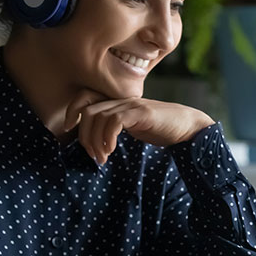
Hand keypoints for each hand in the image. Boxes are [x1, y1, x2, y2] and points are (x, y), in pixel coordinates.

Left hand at [62, 88, 215, 164]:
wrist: (187, 126)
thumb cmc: (159, 128)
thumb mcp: (132, 126)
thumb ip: (114, 127)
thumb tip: (95, 142)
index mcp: (117, 102)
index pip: (85, 97)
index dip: (72, 110)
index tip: (69, 129)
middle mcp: (122, 100)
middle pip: (87, 111)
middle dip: (84, 136)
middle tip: (94, 155)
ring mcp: (131, 105)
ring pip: (98, 116)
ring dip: (95, 141)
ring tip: (103, 157)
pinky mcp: (141, 113)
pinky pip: (115, 121)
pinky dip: (108, 137)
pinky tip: (111, 150)